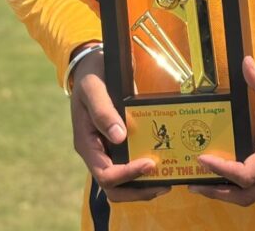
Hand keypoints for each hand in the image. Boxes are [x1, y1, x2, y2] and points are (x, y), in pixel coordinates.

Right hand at [70, 49, 170, 202]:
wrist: (92, 64)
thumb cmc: (91, 75)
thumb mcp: (93, 88)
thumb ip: (103, 111)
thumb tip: (119, 137)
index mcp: (87, 144)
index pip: (106, 174)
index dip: (128, 175)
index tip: (150, 165)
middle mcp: (97, 152)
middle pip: (115, 187)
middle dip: (139, 190)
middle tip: (164, 184)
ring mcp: (108, 148)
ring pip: (124, 180)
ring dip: (144, 184)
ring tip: (167, 179)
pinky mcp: (119, 141)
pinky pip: (131, 161)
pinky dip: (146, 168)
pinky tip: (164, 161)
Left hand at [189, 56, 254, 206]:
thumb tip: (245, 64)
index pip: (248, 174)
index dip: (222, 171)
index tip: (203, 160)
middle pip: (248, 195)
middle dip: (219, 192)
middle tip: (195, 183)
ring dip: (231, 193)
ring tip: (208, 182)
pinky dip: (246, 187)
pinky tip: (233, 175)